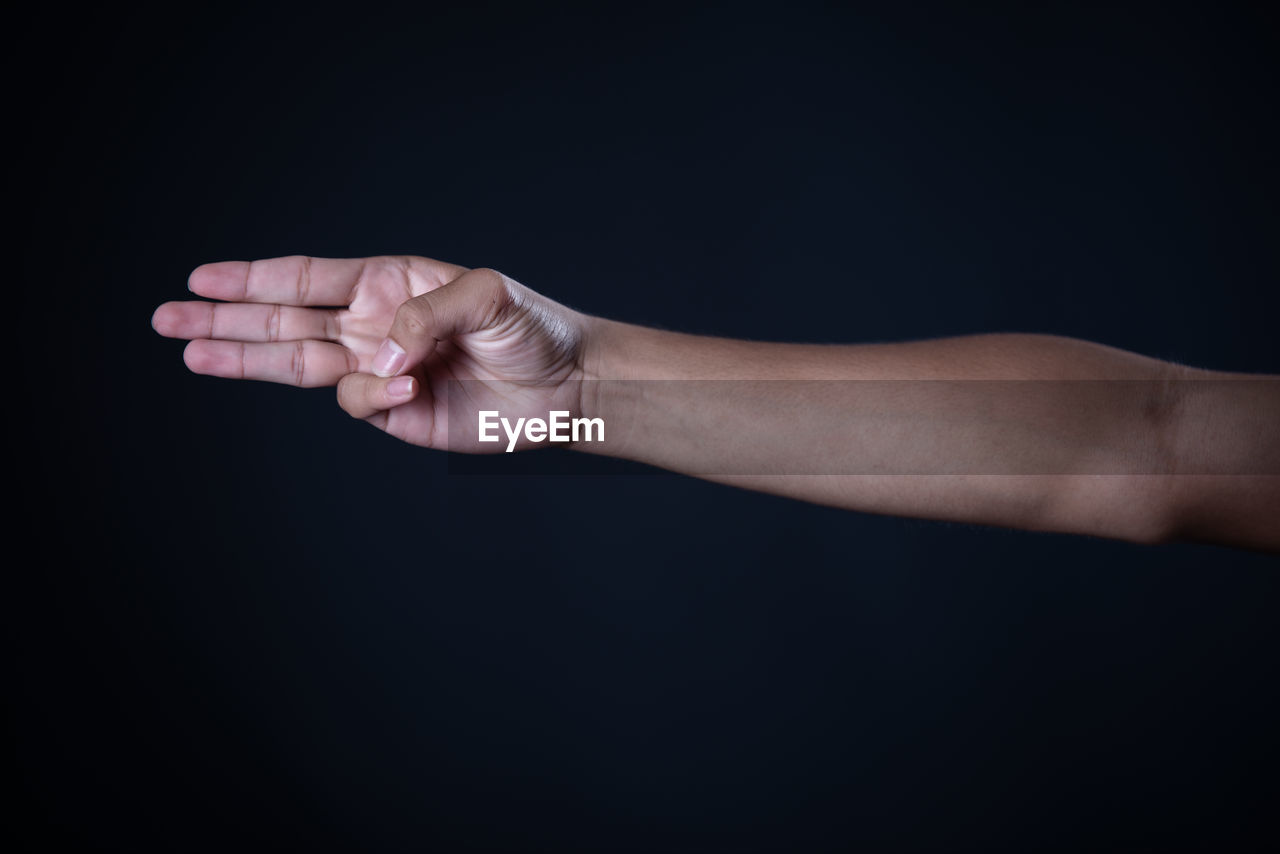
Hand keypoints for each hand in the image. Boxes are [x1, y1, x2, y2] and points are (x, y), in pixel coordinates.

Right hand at [152, 255, 592, 449]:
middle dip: (225, 318)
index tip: (201, 278)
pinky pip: (358, 402)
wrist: (566, 387)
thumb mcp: (489, 297)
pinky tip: (403, 389)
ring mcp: (381, 370)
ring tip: (193, 353)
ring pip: (299, 365)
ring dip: (246, 359)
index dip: (253, 278)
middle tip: (166, 317)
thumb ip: (428, 315)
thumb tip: (381, 350)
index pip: (307, 278)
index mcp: (389, 283)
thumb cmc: (533, 328)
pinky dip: (369, 395)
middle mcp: (374, 325)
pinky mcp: (396, 413)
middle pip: (284, 321)